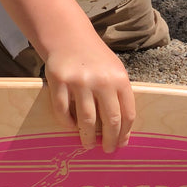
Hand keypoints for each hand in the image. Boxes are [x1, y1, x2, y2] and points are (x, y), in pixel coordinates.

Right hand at [42, 38, 135, 153]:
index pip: (127, 114)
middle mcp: (101, 81)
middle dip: (109, 140)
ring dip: (87, 137)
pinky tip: (71, 128)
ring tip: (87, 144)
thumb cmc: (95, 58)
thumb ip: (119, 95)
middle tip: (107, 150)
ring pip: (86, 120)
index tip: (121, 144)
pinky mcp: (59, 82)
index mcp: (120, 79)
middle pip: (110, 120)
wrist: (69, 37)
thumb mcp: (114, 70)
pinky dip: (67, 124)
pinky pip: (62, 112)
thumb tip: (123, 132)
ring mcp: (79, 82)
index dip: (124, 133)